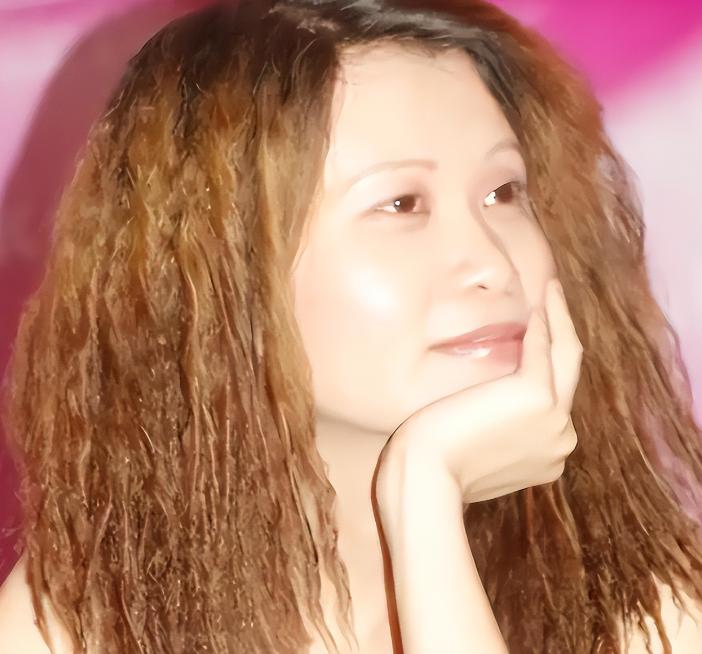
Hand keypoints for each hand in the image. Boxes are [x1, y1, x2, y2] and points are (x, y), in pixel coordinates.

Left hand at [376, 278, 582, 505]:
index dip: (547, 363)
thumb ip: (495, 432)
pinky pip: (544, 350)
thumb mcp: (475, 451)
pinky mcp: (538, 397)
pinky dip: (544, 323)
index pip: (554, 399)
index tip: (538, 337)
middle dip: (564, 334)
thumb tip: (486, 411)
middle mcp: (562, 439)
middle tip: (555, 302)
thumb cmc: (436, 465)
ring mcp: (556, 421)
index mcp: (548, 454)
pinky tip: (538, 303)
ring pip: (566, 357)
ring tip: (552, 291)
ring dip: (560, 318)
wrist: (426, 475)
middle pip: (569, 375)